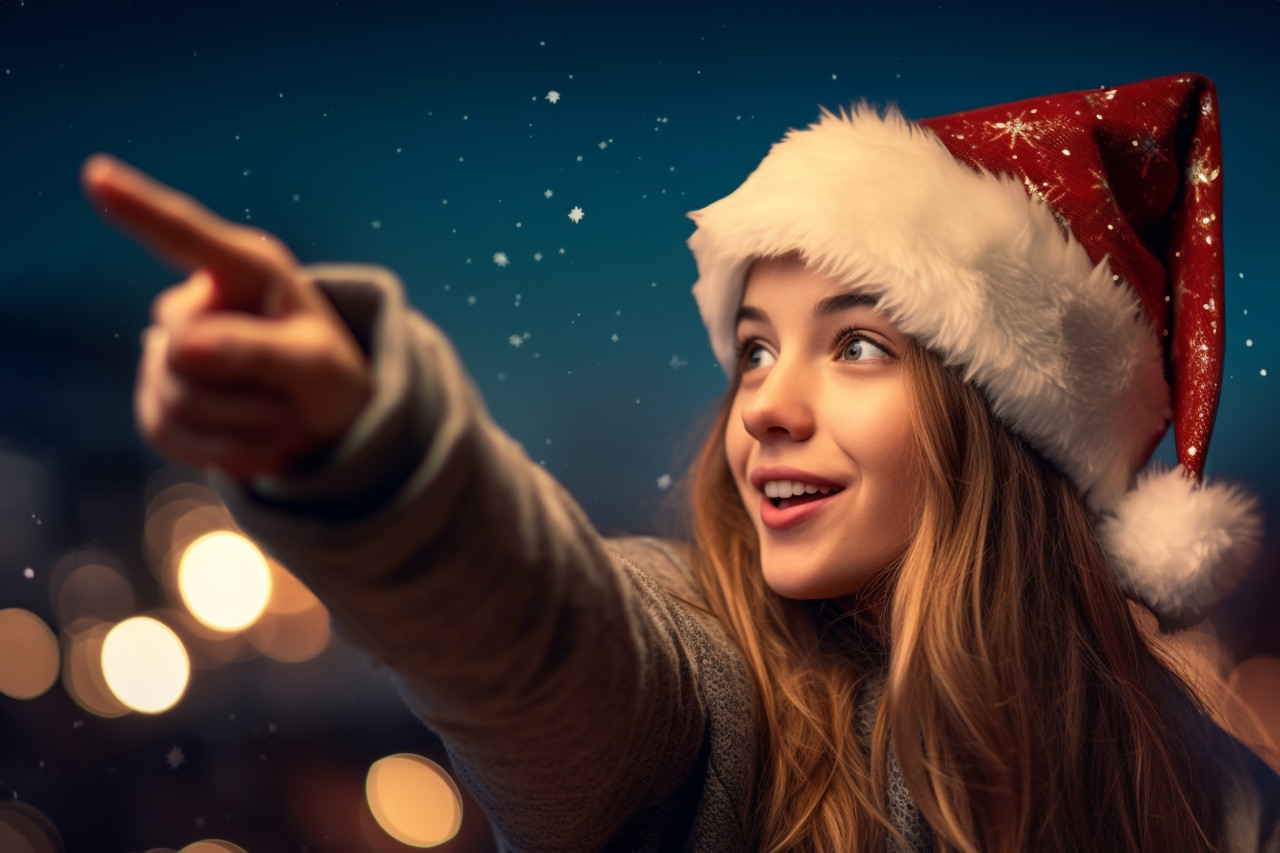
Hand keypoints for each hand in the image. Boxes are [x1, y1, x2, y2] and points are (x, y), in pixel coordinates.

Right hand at [80, 153, 371, 480]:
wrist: (325, 425)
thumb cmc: (329, 377)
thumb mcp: (317, 365)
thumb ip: (257, 350)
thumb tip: (181, 346)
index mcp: (245, 269)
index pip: (184, 235)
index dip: (137, 205)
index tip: (96, 173)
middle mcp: (197, 301)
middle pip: (187, 351)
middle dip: (246, 386)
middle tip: (292, 394)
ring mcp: (168, 350)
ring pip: (177, 397)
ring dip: (243, 421)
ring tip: (281, 415)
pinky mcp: (157, 397)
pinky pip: (167, 430)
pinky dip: (222, 448)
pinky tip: (254, 438)